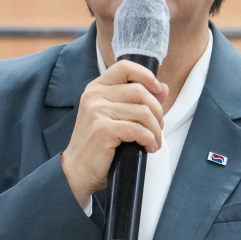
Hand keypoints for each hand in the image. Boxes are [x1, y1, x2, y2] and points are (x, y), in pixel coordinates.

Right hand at [60, 61, 168, 206]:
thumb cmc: (98, 146)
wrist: (76, 172)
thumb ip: (136, 101)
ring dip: (156, 130)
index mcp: (96, 88)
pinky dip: (150, 140)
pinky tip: (148, 148)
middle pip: (140, 91)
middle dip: (157, 111)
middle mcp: (94, 95)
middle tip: (158, 128)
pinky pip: (138, 129)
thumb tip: (163, 88)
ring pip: (143, 112)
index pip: (125, 67)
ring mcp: (97, 111)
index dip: (146, 76)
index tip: (158, 91)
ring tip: (154, 142)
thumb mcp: (116, 118)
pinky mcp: (103, 129)